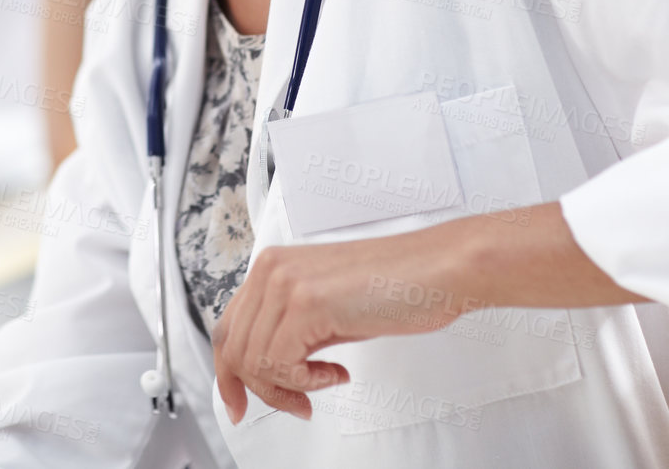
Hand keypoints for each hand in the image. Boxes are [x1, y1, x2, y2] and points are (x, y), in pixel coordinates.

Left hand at [212, 202, 642, 422]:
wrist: (439, 269)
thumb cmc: (397, 286)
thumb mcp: (327, 306)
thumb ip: (292, 327)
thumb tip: (271, 365)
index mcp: (273, 265)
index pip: (229, 325)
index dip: (229, 372)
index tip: (238, 400)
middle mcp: (271, 269)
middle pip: (234, 347)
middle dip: (261, 389)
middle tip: (295, 404)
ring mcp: (285, 283)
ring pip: (254, 360)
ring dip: (288, 388)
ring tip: (321, 384)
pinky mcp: (305, 302)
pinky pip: (280, 363)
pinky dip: (305, 381)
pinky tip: (335, 373)